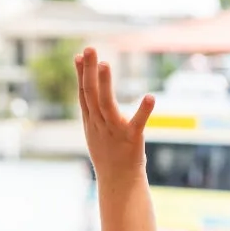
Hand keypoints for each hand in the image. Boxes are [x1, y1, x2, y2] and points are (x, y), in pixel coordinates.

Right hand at [75, 47, 153, 179]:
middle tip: (89, 49)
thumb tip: (90, 93)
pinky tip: (150, 97)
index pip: (83, 94)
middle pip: (91, 94)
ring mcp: (114, 131)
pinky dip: (143, 111)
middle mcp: (99, 124)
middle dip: (89, 71)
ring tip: (105, 64)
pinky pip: (137, 124)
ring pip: (106, 105)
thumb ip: (93, 110)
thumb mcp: (95, 130)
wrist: (117, 182)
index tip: (79, 55)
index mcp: (91, 121)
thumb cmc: (108, 153)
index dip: (81, 74)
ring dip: (105, 84)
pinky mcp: (131, 139)